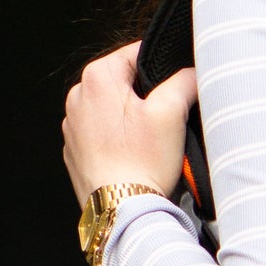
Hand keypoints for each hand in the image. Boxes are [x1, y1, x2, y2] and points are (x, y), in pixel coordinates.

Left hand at [62, 44, 198, 205]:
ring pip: (114, 108)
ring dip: (135, 119)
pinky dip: (121, 140)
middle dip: (149, 96)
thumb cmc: (143, 163)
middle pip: (126, 82)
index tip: (177, 88)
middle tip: (167, 120)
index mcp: (97, 78)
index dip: (165, 67)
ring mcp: (73, 126)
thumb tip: (192, 72)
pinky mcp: (75, 151)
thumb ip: (185, 79)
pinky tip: (136, 156)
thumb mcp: (172, 111)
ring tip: (151, 143)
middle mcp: (77, 97)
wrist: (122, 212)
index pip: (138, 52)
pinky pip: (104, 133)